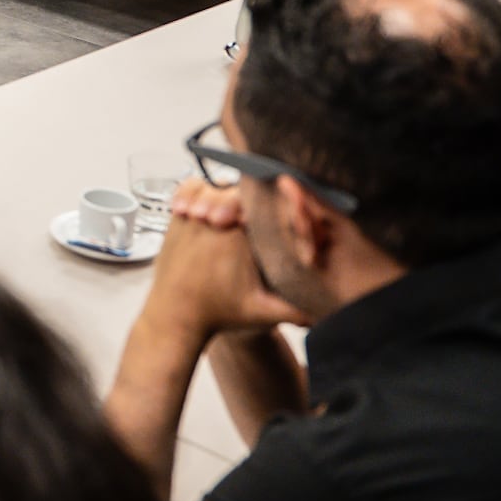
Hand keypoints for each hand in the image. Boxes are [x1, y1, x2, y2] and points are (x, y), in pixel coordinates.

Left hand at [140, 181, 306, 341]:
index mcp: (236, 237)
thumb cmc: (218, 313)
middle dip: (243, 195)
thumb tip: (324, 312)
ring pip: (210, 184)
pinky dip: (196, 187)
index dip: (267, 198)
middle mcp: (212, 222)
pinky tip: (204, 195)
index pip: (256, 200)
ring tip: (228, 207)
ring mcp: (191, 218)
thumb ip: (294, 309)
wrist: (175, 316)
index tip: (270, 209)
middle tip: (247, 212)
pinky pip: (186, 189)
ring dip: (219, 190)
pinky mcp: (175, 219)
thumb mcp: (261, 312)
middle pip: (233, 189)